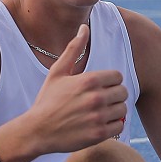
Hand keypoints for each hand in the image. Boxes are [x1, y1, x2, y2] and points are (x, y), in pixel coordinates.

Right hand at [26, 25, 127, 153]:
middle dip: (113, 96)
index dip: (110, 82)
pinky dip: (113, 125)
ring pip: (122, 109)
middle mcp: (96, 98)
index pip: (118, 76)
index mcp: (89, 80)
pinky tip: (100, 124)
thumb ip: (73, 49)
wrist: (37, 131)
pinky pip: (119, 126)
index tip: (99, 88)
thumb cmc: (47, 100)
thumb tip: (84, 27)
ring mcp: (98, 117)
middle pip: (123, 92)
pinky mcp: (99, 134)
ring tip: (99, 113)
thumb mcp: (58, 72)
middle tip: (100, 102)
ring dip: (114, 111)